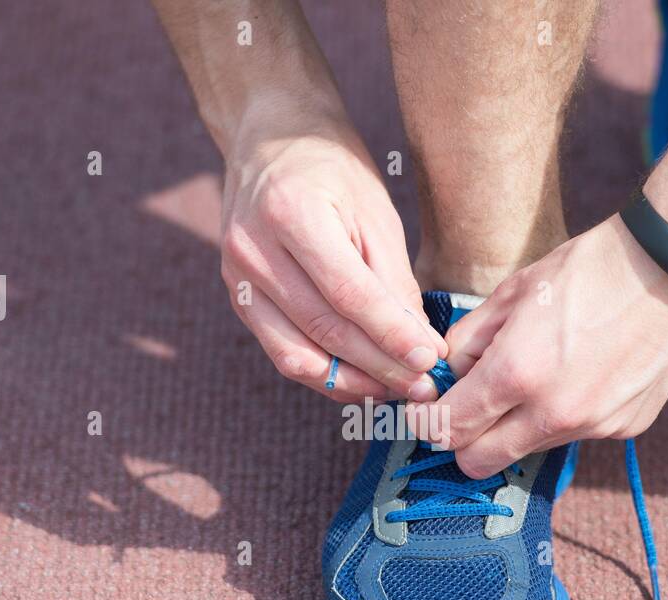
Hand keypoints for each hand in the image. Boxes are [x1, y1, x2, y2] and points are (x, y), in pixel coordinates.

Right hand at [220, 114, 446, 402]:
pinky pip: (281, 352)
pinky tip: (360, 382)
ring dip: (352, 382)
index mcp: (291, 213)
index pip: (349, 294)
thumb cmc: (331, 168)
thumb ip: (393, 278)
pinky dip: (323, 375)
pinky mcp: (236, 298)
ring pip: (298, 354)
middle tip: (424, 387)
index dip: (392, 334)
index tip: (430, 360)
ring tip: (396, 390)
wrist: (268, 140)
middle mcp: (253, 249)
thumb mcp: (375, 209)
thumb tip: (417, 344)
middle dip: (380, 366)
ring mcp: (236, 277)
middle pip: (324, 329)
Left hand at [409, 216, 667, 477]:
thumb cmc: (591, 268)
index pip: (449, 429)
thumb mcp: (514, 291)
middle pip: (480, 461)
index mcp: (516, 374)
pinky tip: (582, 372)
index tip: (429, 411)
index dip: (429, 422)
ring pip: (528, 449)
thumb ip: (470, 340)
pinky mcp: (626, 429)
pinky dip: (564, 415)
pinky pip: (575, 434)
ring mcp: (593, 427)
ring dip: (516, 426)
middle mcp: (553, 413)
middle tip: (468, 408)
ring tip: (536, 375)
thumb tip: (452, 374)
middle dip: (464, 441)